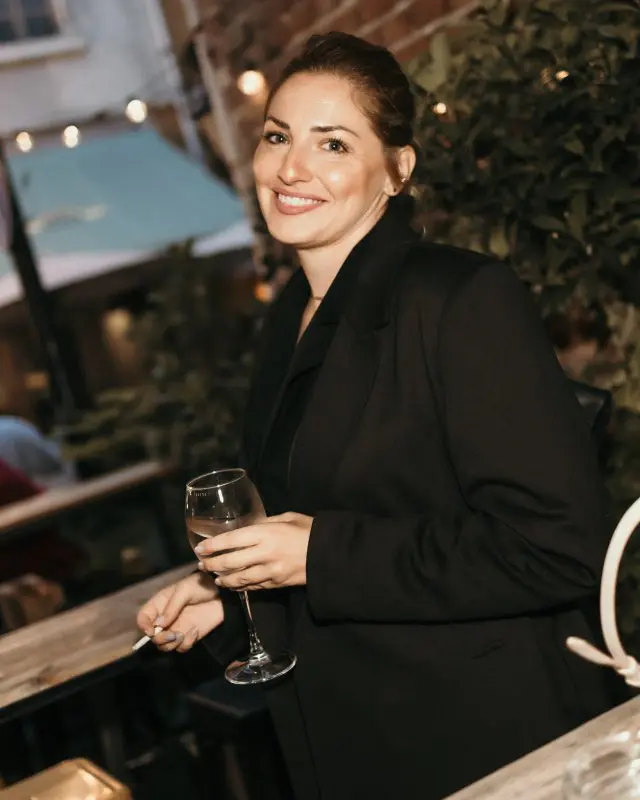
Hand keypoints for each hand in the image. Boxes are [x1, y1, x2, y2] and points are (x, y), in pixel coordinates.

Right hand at [136, 572, 223, 652]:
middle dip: (160, 638)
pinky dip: (186, 643)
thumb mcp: (184, 591)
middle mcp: (165, 619)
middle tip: (173, 634)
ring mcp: (177, 628)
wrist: (222, 593)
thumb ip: (171, 607)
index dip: (143, 626)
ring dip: (171, 644)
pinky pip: (181, 647)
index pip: (143, 618)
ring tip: (182, 634)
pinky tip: (195, 631)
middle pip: (153, 637)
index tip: (151, 630)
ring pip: (165, 646)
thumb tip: (158, 625)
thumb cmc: (201, 585)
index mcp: (160, 604)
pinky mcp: (189, 636)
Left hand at [195, 512, 311, 590]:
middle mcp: (264, 554)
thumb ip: (265, 523)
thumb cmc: (309, 530)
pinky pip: (252, 587)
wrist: (329, 554)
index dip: (212, 546)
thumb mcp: (287, 518)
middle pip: (229, 563)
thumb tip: (250, 526)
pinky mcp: (276, 584)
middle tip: (202, 564)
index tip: (200, 548)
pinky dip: (239, 586)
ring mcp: (269, 572)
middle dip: (212, 564)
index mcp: (265, 534)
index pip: (231, 540)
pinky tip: (231, 584)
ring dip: (223, 579)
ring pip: (238, 579)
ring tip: (214, 577)